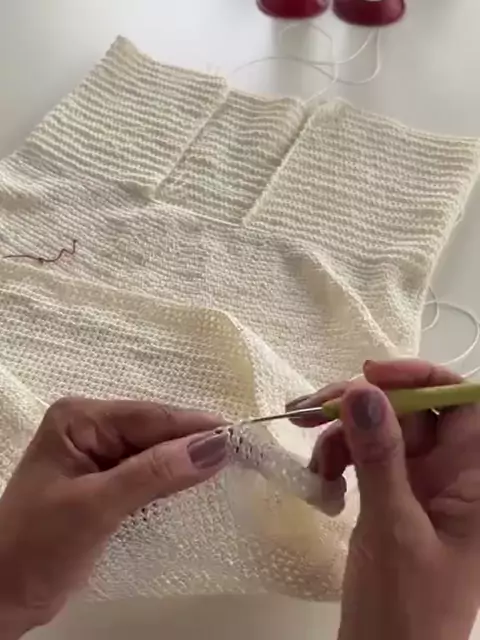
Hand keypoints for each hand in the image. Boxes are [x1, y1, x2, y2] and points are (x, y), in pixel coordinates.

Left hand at [0, 398, 226, 638]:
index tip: (240, 436)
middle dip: (195, 443)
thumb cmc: (37, 546)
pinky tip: (197, 480)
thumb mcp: (96, 506)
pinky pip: (148, 472)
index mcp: (79, 420)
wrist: (1, 596)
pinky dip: (173, 479)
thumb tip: (214, 446)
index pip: (150, 417)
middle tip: (244, 453)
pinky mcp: (105, 482)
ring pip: (156, 451)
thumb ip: (155, 473)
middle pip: (155, 431)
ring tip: (233, 463)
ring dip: (187, 460)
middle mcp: (90, 429)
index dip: (196, 426)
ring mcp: (98, 455)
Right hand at [289, 359, 479, 639]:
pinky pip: (364, 455)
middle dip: (360, 404)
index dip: (423, 376)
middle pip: (410, 410)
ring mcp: (419, 484)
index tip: (371, 375)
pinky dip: (338, 456)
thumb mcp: (393, 527)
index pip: (463, 403)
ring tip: (314, 460)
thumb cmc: (405, 608)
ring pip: (380, 429)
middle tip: (309, 410)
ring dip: (340, 433)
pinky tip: (321, 478)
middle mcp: (451, 474)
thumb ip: (380, 457)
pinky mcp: (390, 495)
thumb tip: (363, 391)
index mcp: (475, 480)